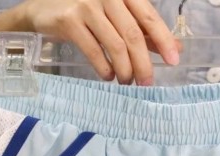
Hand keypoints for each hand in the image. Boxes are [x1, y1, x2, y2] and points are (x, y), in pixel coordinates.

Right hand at [0, 0, 179, 85]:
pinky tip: (108, 77)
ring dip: (124, 69)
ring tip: (127, 82)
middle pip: (133, 34)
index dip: (163, 40)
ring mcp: (87, 5)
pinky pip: (94, 50)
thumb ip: (145, 33)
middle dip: (143, 64)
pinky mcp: (70, 20)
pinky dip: (104, 68)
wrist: (44, 9)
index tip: (173, 61)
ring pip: (115, 44)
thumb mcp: (118, 19)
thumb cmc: (87, 13)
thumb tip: (175, 48)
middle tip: (147, 83)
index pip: (149, 17)